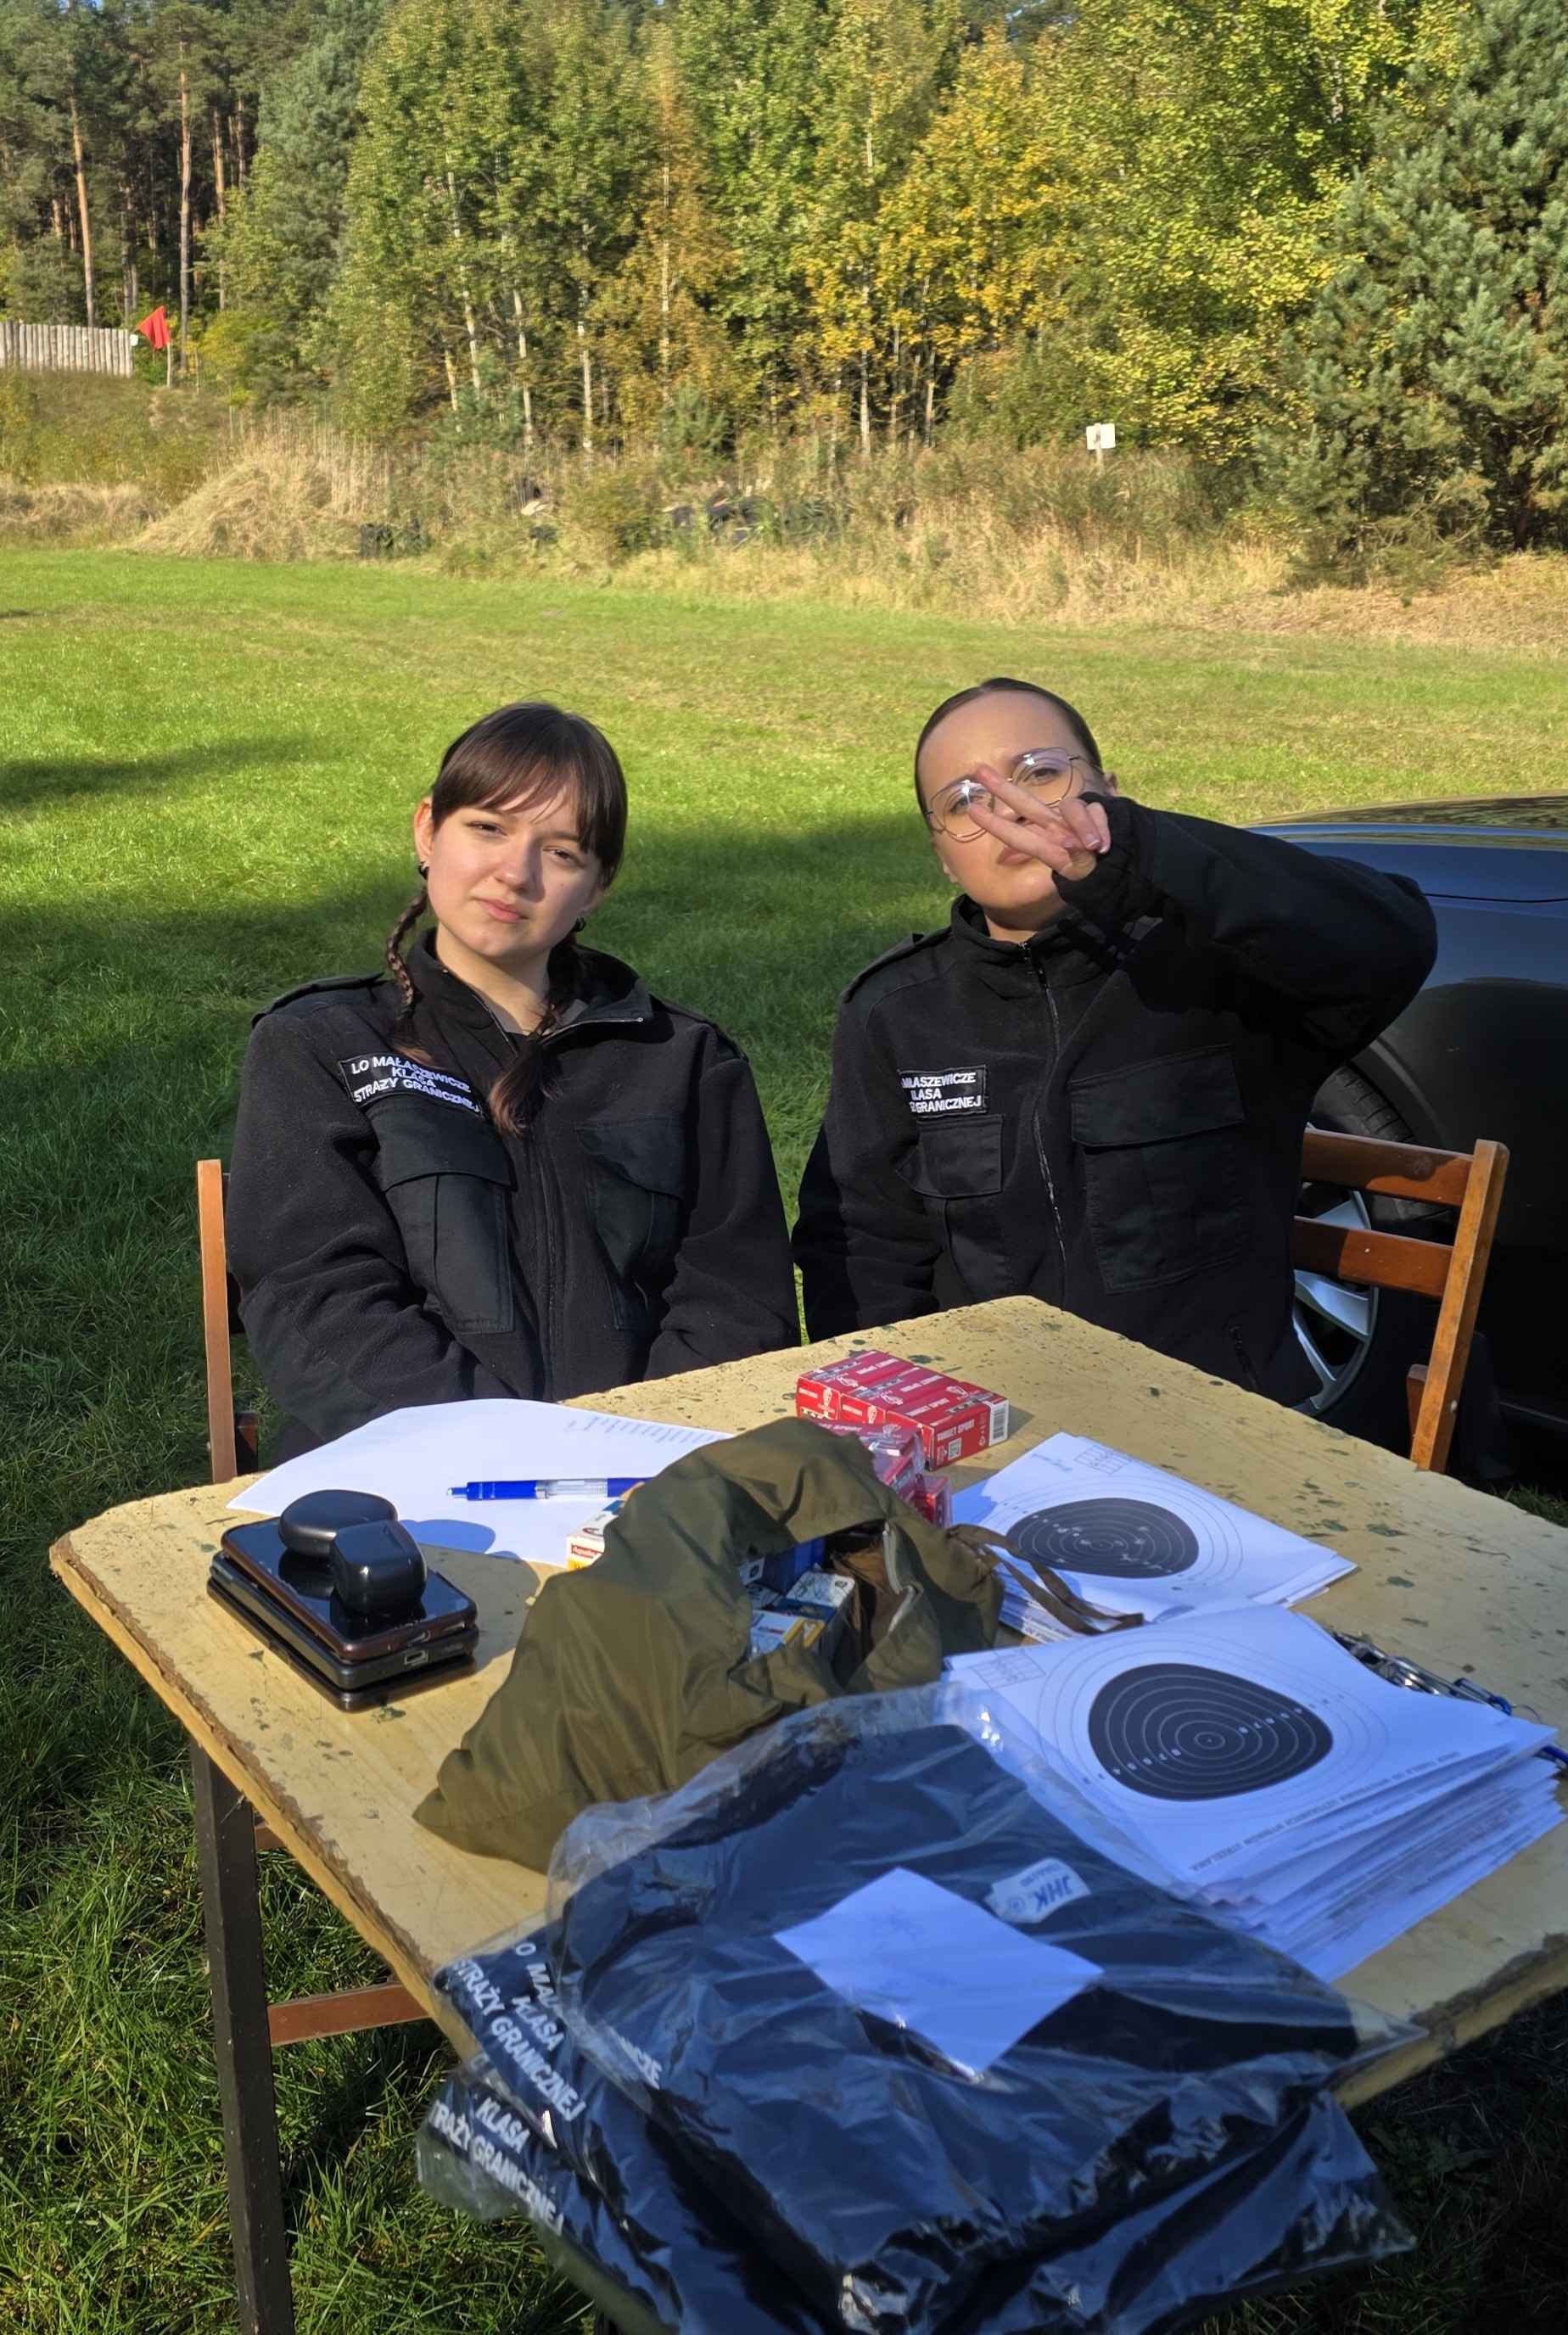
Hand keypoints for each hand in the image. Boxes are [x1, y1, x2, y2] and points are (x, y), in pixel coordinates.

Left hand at [966, 767, 1112, 880]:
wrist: (1115, 857)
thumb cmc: (1084, 861)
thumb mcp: (1067, 864)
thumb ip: (1054, 856)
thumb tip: (1024, 854)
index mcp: (1044, 838)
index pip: (1016, 832)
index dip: (995, 823)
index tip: (972, 811)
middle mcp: (1054, 824)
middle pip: (1027, 803)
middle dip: (1003, 789)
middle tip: (978, 771)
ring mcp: (1073, 818)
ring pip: (1073, 808)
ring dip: (1084, 826)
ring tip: (1093, 846)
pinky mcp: (1096, 811)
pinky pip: (1097, 813)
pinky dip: (1101, 829)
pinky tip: (1104, 845)